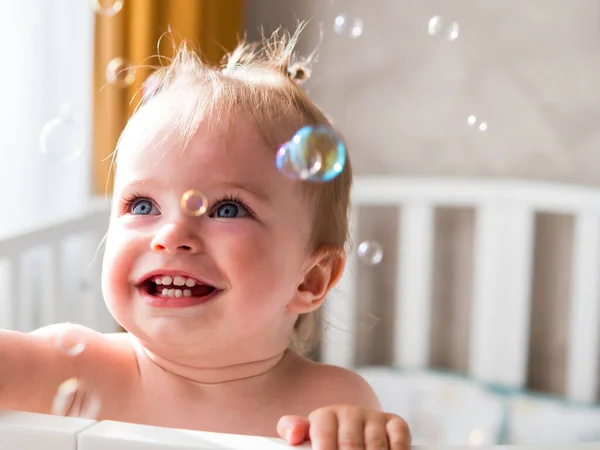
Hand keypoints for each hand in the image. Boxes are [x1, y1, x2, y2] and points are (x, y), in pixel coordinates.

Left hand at [277, 405, 410, 449]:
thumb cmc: (326, 437)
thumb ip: (294, 429)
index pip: (324, 435)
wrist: (351, 426)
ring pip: (375, 445)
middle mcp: (350, 413)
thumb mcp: (308, 433)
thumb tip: (293, 436)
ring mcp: (373, 417)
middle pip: (351, 445)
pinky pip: (400, 436)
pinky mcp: (394, 423)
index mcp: (326, 415)